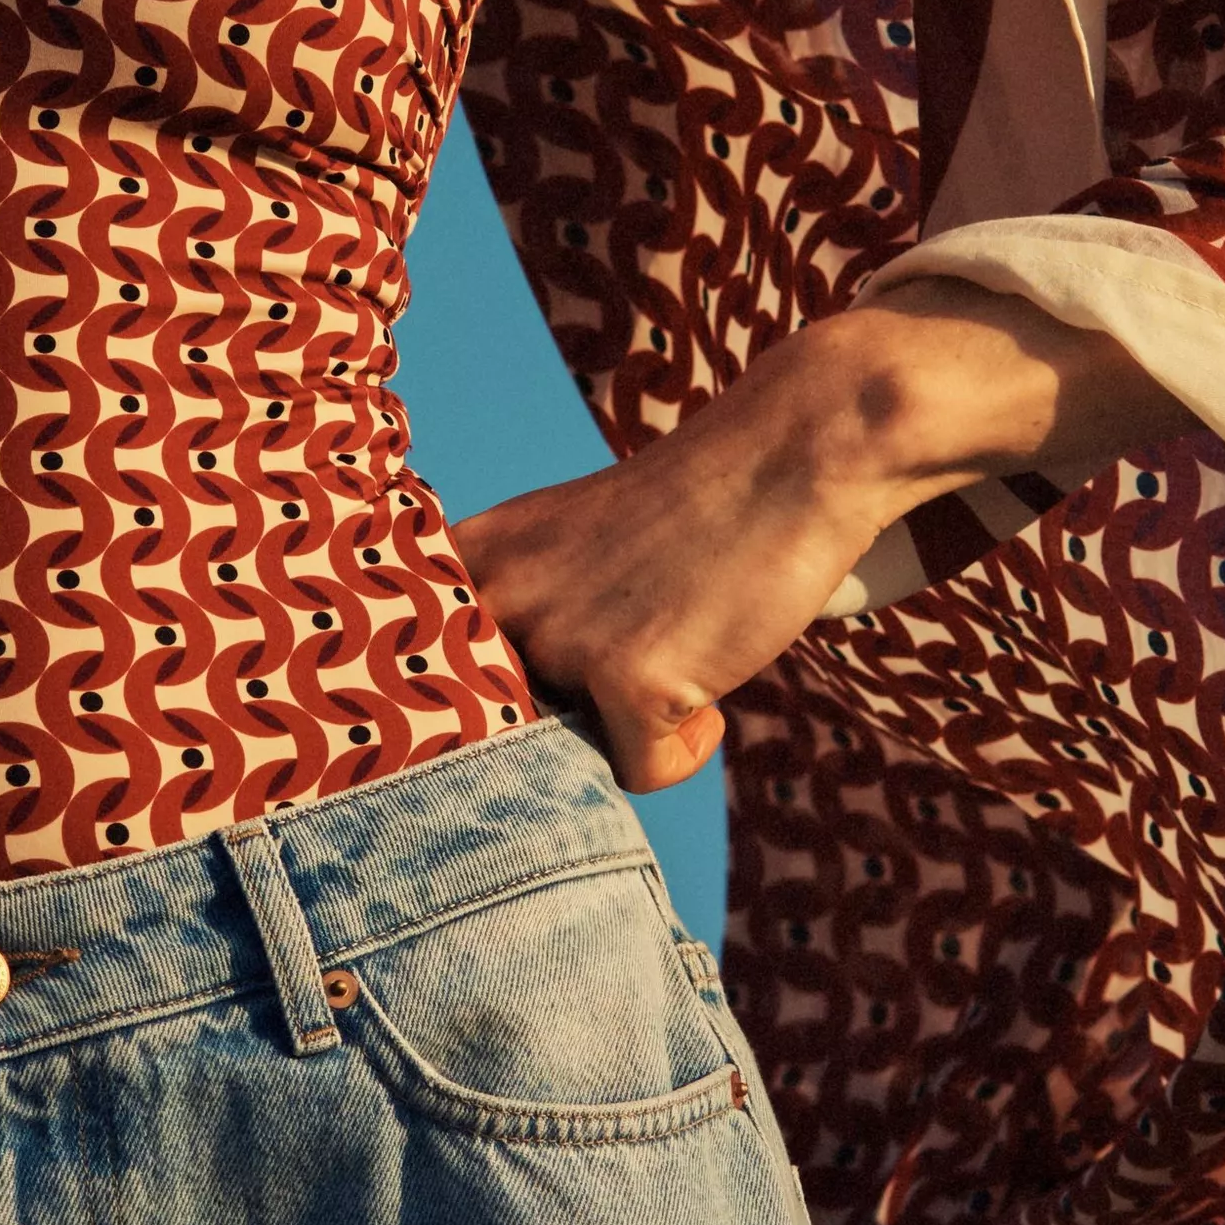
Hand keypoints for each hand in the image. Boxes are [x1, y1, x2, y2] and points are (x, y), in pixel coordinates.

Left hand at [452, 284, 1174, 785]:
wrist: (797, 451)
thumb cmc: (694, 510)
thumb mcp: (571, 542)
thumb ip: (521, 614)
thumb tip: (498, 744)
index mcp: (473, 556)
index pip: (427, 682)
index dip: (465, 719)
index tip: (485, 718)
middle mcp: (499, 596)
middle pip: (496, 736)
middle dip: (557, 730)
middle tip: (625, 676)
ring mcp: (563, 637)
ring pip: (569, 755)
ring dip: (626, 728)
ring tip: (680, 651)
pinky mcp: (630, 679)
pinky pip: (641, 772)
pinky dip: (684, 748)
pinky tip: (709, 684)